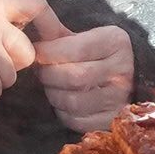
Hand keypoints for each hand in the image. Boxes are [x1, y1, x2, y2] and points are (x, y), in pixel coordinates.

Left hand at [27, 17, 134, 133]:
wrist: (123, 77)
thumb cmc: (93, 53)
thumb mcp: (82, 36)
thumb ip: (56, 33)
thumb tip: (31, 32)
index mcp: (116, 42)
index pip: (76, 49)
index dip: (49, 52)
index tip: (36, 52)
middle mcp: (122, 70)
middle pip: (74, 77)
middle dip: (48, 75)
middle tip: (41, 71)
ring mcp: (120, 98)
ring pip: (73, 102)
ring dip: (53, 95)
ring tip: (52, 85)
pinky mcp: (112, 121)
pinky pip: (76, 121)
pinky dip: (63, 112)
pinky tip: (63, 101)